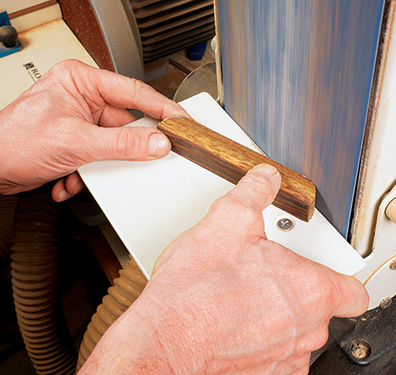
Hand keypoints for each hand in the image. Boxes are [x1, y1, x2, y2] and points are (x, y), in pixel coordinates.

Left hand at [0, 59, 187, 199]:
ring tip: (83, 169)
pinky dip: (89, 173)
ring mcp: (82, 121)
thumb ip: (122, 143)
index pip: (135, 92)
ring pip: (115, 145)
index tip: (182, 122)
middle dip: (124, 148)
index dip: (163, 108)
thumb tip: (157, 143)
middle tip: (142, 157)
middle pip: (127, 123)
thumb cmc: (13, 142)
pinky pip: (103, 156)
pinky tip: (69, 176)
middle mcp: (84, 98)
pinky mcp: (79, 142)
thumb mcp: (76, 142)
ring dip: (101, 165)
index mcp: (82, 81)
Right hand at [79, 164, 367, 374]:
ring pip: (297, 334)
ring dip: (278, 318)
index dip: (342, 277)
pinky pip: (276, 358)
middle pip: (321, 309)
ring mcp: (288, 359)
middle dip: (297, 291)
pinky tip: (236, 327)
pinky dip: (262, 343)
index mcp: (311, 289)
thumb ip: (254, 193)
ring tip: (245, 300)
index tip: (325, 269)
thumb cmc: (196, 293)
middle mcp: (308, 330)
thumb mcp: (227, 221)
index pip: (355, 290)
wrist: (165, 342)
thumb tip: (265, 180)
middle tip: (266, 275)